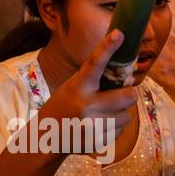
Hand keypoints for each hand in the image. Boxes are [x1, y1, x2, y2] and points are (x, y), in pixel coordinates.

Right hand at [37, 30, 138, 155]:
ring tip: (103, 115)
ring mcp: (93, 126)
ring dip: (120, 113)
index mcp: (77, 87)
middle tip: (121, 94)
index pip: (95, 64)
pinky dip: (114, 128)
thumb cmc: (62, 107)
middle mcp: (85, 105)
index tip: (119, 34)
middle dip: (128, 95)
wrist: (46, 139)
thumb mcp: (71, 88)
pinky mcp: (99, 141)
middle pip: (127, 96)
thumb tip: (125, 76)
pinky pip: (121, 130)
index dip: (107, 48)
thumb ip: (94, 82)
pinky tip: (98, 128)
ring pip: (127, 115)